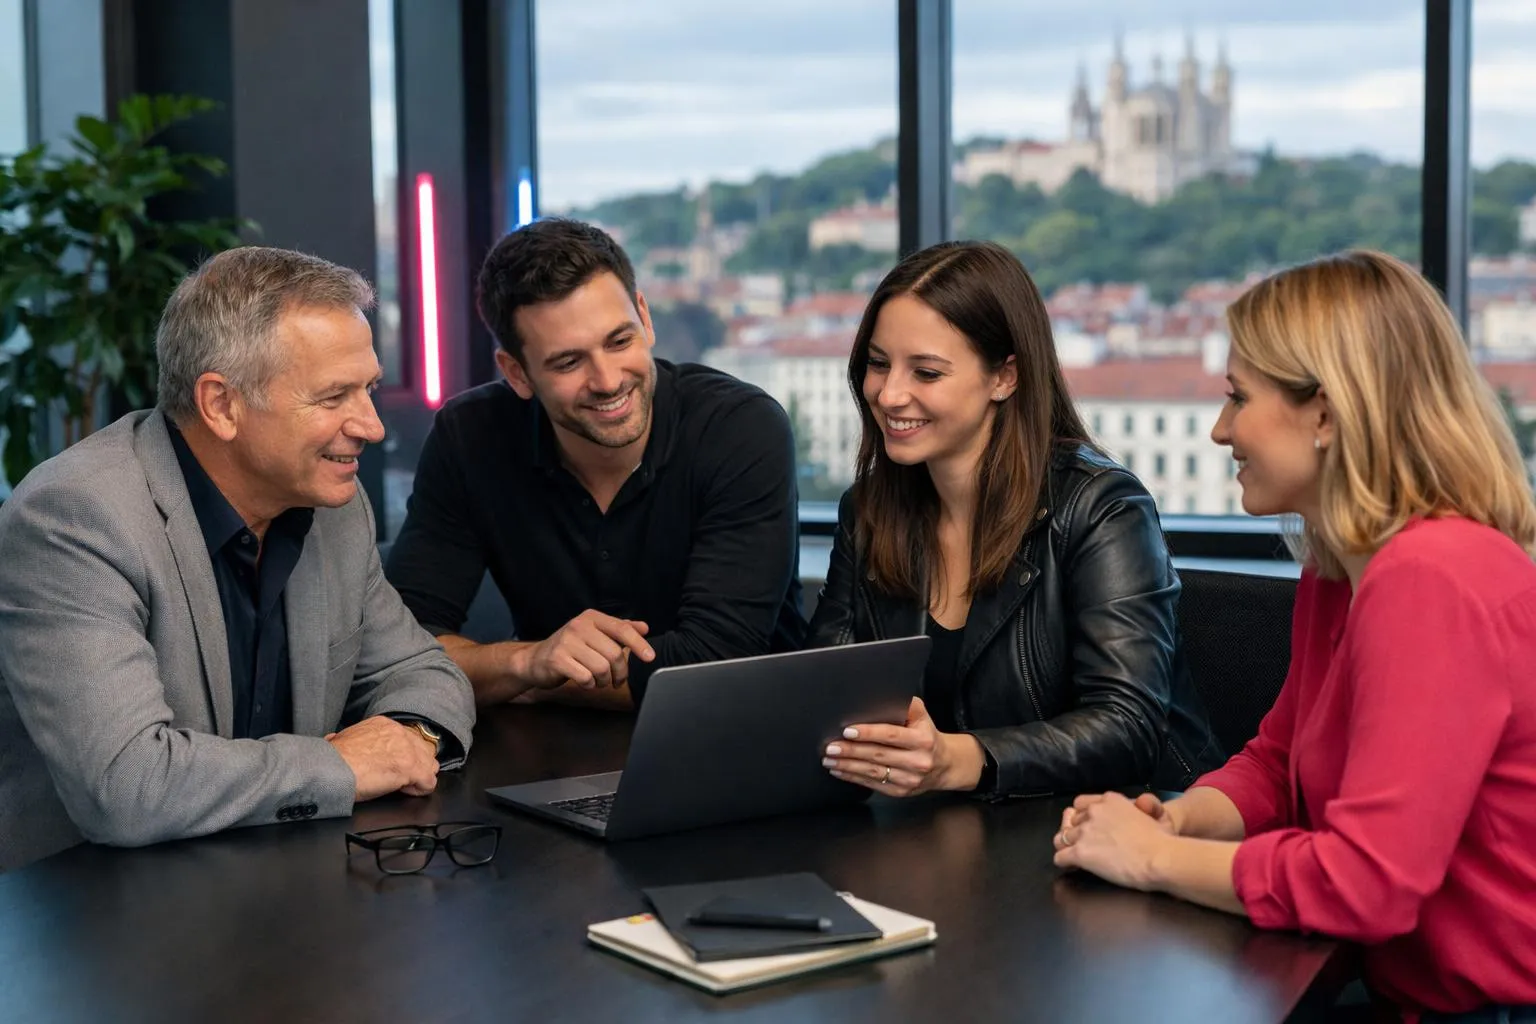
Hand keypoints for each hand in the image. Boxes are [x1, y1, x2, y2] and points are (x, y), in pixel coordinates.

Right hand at [326, 716, 439, 801]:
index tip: (395, 765)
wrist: (332, 769)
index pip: (409, 739)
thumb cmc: (333, 759)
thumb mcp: (344, 738)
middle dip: (416, 765)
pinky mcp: (410, 768)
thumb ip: (352, 738)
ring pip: (430, 765)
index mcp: (384, 725)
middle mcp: (399, 733)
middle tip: (402, 778)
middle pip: (424, 750)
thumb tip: (336, 740)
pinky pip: (428, 782)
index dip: (405, 755)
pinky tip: (406, 791)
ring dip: (419, 777)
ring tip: (404, 786)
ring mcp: (407, 750)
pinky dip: (419, 790)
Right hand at [512, 610, 652, 690]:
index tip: (650, 657)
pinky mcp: (557, 659)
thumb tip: (644, 627)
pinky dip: (589, 684)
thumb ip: (619, 630)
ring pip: (601, 668)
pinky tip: (585, 682)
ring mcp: (566, 642)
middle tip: (616, 680)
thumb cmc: (571, 648)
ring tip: (599, 681)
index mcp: (591, 618)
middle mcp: (579, 626)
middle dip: (620, 673)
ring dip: (604, 681)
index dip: (639, 644)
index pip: (622, 629)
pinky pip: (585, 677)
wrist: (535, 660)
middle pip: (614, 654)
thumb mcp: (595, 635)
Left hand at [822, 697, 983, 795]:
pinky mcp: (900, 792)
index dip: (868, 733)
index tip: (848, 731)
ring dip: (847, 766)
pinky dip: (853, 777)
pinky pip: (872, 784)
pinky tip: (840, 771)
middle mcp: (917, 761)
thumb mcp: (921, 716)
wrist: (944, 765)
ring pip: (872, 772)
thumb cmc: (926, 735)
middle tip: (830, 747)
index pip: (890, 735)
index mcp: (922, 740)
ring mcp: (909, 779)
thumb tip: (880, 696)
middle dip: (851, 751)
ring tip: (829, 759)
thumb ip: (905, 705)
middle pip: (878, 755)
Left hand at [1052, 791, 1175, 890]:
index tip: (1090, 827)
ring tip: (1075, 856)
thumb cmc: (1161, 839)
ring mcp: (1084, 832)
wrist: (1159, 858)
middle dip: (1076, 832)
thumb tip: (1140, 802)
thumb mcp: (1153, 812)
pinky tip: (1071, 866)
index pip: (1080, 804)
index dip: (1084, 817)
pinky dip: (1064, 862)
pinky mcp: (1080, 852)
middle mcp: (1093, 812)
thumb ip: (1144, 804)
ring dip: (1068, 846)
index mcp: (1109, 800)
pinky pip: (1060, 857)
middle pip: (1072, 821)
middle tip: (1085, 844)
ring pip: (1062, 838)